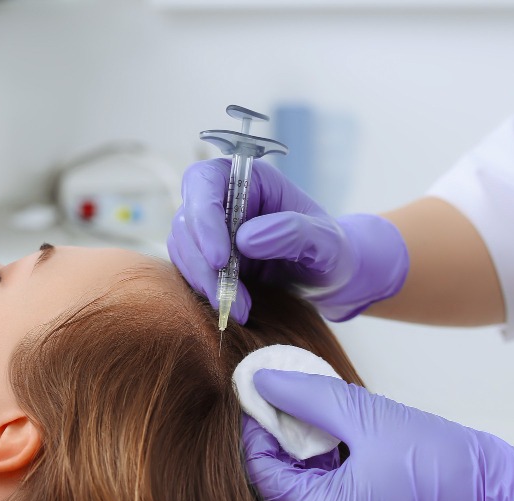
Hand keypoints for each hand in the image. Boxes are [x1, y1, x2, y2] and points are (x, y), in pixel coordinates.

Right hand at [167, 158, 408, 321]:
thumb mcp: (325, 241)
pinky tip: (233, 307)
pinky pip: (188, 269)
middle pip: (187, 219)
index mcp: (249, 179)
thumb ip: (292, 232)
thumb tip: (245, 239)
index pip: (205, 182)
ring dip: (203, 281)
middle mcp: (223, 197)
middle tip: (227, 297)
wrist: (326, 277)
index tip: (219, 259)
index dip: (204, 218)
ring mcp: (211, 227)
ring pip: (183, 247)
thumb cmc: (330, 251)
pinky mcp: (205, 255)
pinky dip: (205, 290)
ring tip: (237, 309)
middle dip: (202, 261)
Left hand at [243, 370, 513, 500]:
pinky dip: (326, 488)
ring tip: (313, 429)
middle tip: (284, 411)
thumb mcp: (365, 415)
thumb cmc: (440, 459)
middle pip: (279, 495)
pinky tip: (338, 456)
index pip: (262, 475)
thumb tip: (260, 383)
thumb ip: (307, 397)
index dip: (255, 435)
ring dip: (302, 469)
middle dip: (277, 451)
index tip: (260, 402)